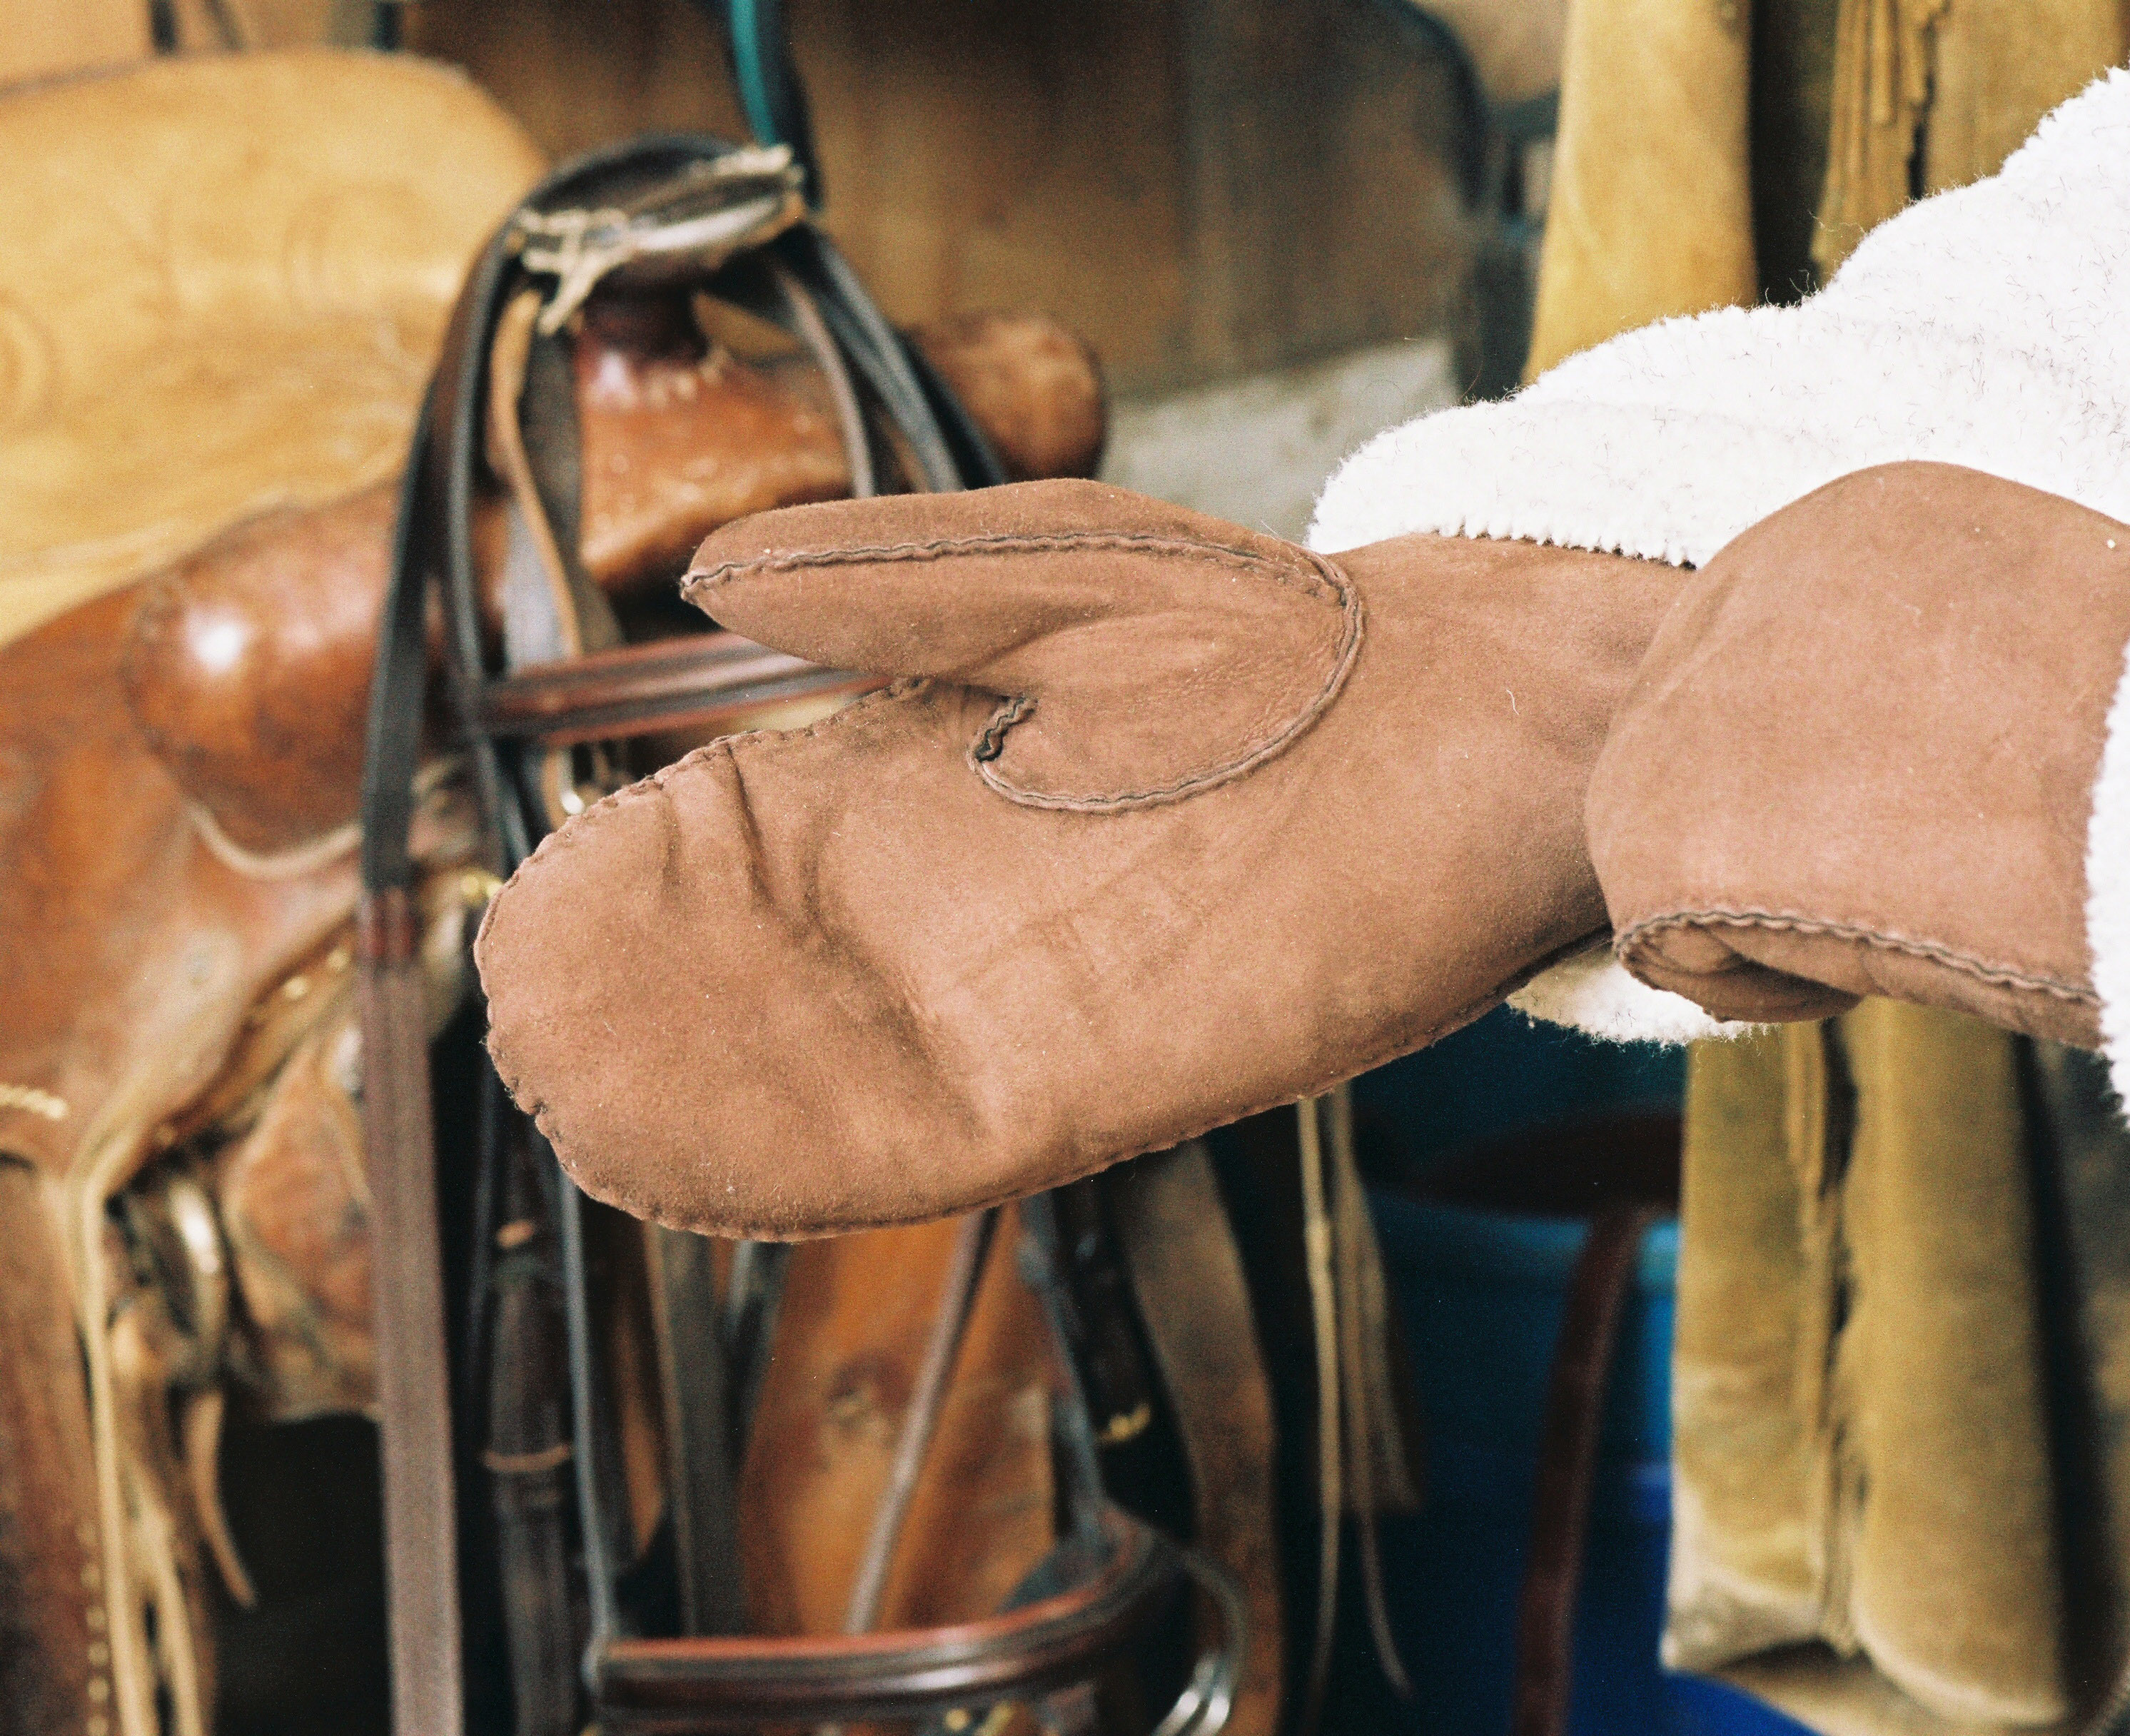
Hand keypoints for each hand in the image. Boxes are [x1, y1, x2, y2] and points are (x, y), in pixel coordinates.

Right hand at [478, 480, 1682, 1233]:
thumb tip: (706, 577)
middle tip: (528, 1027)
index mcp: (936, 789)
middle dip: (647, 1012)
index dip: (642, 887)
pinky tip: (710, 1146)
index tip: (546, 910)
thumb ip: (898, 583)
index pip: (746, 852)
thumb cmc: (1290, 639)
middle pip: (765, 985)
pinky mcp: (1118, 1080)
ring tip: (571, 1100)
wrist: (1490, 725)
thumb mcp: (1067, 570)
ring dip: (701, 1096)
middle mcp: (966, 917)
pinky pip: (932, 1136)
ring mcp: (1034, 1007)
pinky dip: (814, 1149)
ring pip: (827, 1075)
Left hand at [1589, 462, 2129, 1048]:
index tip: (1947, 809)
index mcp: (1851, 525)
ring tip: (1908, 914)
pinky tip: (1868, 970)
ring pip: (1671, 845)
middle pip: (1700, 749)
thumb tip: (1938, 742)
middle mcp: (1740, 588)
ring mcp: (1679, 710)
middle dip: (1780, 836)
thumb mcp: (2052, 640)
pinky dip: (1762, 986)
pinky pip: (1666, 946)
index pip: (1776, 665)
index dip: (1842, 767)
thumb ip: (1949, 665)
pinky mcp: (1654, 837)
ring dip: (1773, 911)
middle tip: (1915, 881)